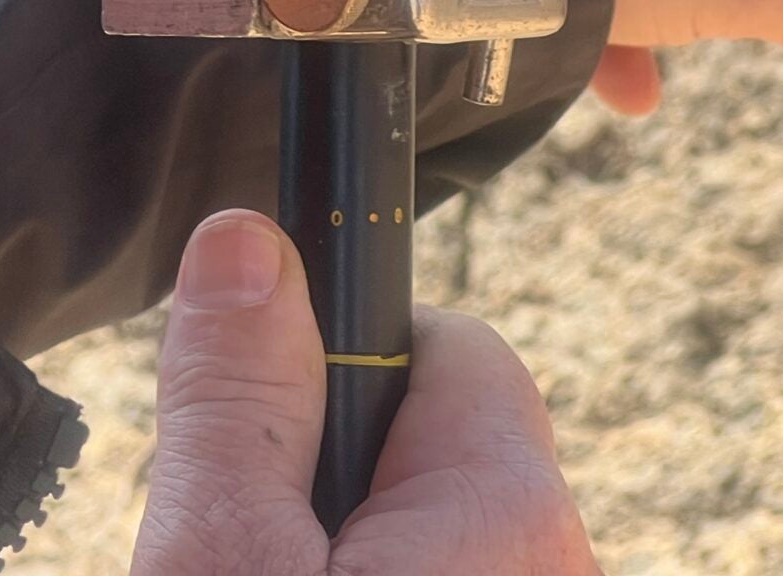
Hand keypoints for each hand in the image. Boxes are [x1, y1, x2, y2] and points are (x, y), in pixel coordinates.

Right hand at [130, 210, 598, 575]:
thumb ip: (236, 394)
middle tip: (252, 546)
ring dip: (356, 545)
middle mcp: (560, 563)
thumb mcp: (221, 553)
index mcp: (505, 506)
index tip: (264, 415)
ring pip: (439, 535)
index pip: (453, 345)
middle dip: (342, 468)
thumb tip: (245, 239)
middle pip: (443, 446)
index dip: (340, 359)